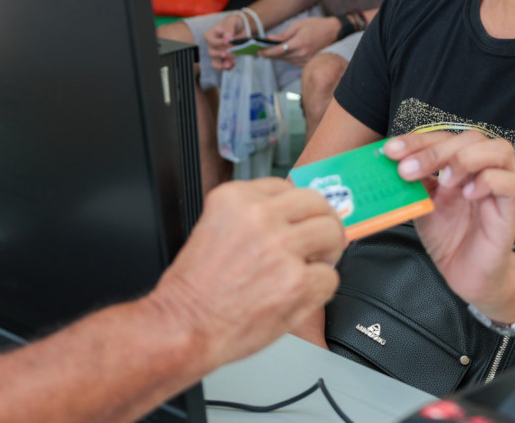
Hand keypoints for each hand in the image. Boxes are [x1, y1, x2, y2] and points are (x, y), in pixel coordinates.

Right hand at [146, 178, 344, 372]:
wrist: (183, 327)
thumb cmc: (195, 289)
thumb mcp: (214, 227)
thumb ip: (252, 217)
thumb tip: (293, 217)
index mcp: (235, 198)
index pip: (286, 187)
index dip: (296, 210)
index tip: (298, 223)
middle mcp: (259, 216)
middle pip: (317, 204)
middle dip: (322, 224)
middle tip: (319, 243)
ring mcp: (280, 247)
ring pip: (331, 233)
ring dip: (327, 253)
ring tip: (311, 268)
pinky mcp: (296, 281)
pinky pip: (330, 276)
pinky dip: (320, 289)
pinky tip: (299, 294)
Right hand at [205, 12, 248, 70]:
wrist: (241, 28)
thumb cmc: (233, 23)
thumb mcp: (232, 21)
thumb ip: (229, 29)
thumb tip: (227, 38)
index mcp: (210, 35)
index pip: (210, 41)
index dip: (218, 43)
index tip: (227, 42)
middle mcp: (211, 45)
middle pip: (212, 52)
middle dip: (222, 53)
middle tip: (233, 50)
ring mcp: (217, 53)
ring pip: (215, 62)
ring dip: (222, 64)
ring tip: (230, 63)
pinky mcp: (223, 59)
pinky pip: (221, 67)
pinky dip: (227, 67)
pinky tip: (233, 64)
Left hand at [260, 16, 341, 66]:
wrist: (333, 32)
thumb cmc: (316, 25)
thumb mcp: (298, 25)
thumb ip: (284, 34)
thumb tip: (270, 39)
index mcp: (299, 42)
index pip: (278, 51)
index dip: (267, 52)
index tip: (259, 51)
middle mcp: (302, 53)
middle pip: (281, 57)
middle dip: (270, 55)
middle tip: (260, 52)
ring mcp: (306, 59)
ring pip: (287, 61)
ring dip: (277, 57)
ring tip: (268, 53)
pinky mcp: (308, 62)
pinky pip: (294, 62)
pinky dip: (287, 58)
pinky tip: (282, 54)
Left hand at [385, 131, 514, 309]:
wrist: (464, 273)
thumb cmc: (447, 235)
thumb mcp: (422, 203)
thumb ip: (413, 182)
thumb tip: (388, 162)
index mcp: (460, 163)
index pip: (443, 137)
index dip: (417, 140)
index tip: (391, 151)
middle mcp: (483, 168)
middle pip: (471, 138)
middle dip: (436, 150)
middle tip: (408, 170)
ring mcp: (500, 186)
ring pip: (500, 150)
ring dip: (467, 158)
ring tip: (444, 179)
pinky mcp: (511, 209)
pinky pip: (512, 183)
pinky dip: (489, 182)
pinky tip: (467, 194)